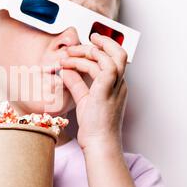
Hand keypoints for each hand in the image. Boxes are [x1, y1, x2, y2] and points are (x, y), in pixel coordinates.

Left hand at [60, 33, 127, 152]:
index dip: (100, 48)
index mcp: (116, 85)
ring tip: (68, 53)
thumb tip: (66, 70)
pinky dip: (85, 61)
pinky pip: (103, 66)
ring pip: (109, 56)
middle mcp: (120, 84)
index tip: (83, 45)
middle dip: (99, 42)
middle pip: (118, 52)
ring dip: (86, 51)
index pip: (114, 59)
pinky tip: (70, 64)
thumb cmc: (93, 127)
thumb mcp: (83, 100)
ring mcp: (116, 86)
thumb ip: (76, 83)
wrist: (99, 143)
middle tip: (75, 44)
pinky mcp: (107, 90)